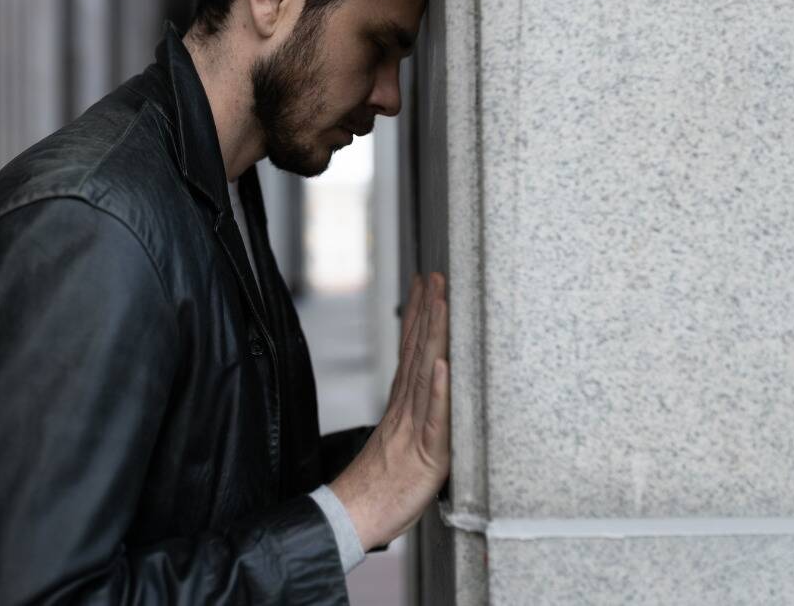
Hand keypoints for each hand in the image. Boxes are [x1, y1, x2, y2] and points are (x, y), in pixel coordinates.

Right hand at [329, 272, 449, 550]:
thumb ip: (411, 419)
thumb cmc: (379, 489)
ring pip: (425, 373)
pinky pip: (433, 418)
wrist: (353, 518)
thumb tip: (422, 395)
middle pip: (417, 351)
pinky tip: (441, 363)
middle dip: (427, 310)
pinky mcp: (426, 453)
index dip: (419, 316)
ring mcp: (414, 428)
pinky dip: (437, 389)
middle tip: (434, 275)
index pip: (410, 351)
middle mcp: (405, 409)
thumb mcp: (399, 447)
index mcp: (401, 406)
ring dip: (434, 335)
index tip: (424, 285)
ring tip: (440, 301)